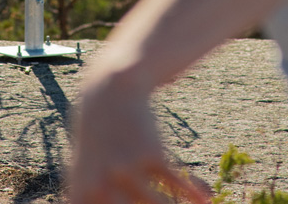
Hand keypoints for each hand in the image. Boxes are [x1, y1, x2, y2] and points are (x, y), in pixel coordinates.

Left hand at [69, 71, 208, 203]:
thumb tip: (97, 203)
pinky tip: (205, 198)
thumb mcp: (83, 174)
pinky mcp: (150, 153)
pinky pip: (177, 184)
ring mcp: (126, 170)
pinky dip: (193, 194)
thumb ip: (88, 200)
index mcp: (82, 197)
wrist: (108, 94)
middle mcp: (102, 187)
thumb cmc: (98, 143)